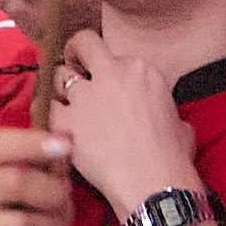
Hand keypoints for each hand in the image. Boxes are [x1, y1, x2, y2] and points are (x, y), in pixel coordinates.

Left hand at [48, 30, 193, 220]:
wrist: (154, 182)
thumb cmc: (171, 158)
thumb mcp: (179, 123)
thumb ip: (163, 109)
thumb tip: (162, 116)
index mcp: (141, 70)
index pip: (116, 56)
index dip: (109, 70)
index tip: (107, 82)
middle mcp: (112, 74)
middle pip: (84, 42)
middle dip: (76, 51)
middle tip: (74, 64)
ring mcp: (86, 96)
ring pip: (59, 75)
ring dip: (61, 88)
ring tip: (66, 103)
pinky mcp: (67, 120)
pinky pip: (45, 107)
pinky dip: (48, 114)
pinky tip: (53, 124)